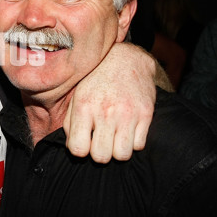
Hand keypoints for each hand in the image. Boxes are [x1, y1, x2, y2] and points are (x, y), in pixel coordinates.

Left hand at [63, 42, 156, 162]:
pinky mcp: (146, 114)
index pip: (78, 149)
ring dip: (117, 150)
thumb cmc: (96, 80)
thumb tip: (72, 147)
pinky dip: (133, 142)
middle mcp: (106, 112)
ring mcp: (128, 114)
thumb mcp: (77, 97)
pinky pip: (139, 145)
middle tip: (101, 141)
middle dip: (99, 153)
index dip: (80, 150)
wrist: (126, 59)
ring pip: (122, 155)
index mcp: (84, 107)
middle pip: (101, 157)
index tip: (84, 142)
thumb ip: (70, 122)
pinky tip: (127, 130)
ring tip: (114, 137)